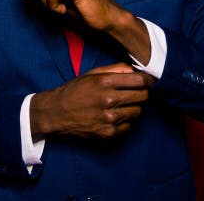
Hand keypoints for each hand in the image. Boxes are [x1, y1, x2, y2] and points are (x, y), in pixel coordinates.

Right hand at [29, 63, 154, 138]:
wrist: (55, 113)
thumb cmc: (74, 91)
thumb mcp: (92, 74)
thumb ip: (115, 69)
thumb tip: (136, 68)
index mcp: (105, 82)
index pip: (140, 80)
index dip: (148, 80)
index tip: (148, 81)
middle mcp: (109, 100)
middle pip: (143, 96)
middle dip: (142, 93)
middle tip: (136, 92)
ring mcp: (109, 118)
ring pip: (138, 111)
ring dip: (134, 107)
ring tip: (122, 105)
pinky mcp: (108, 133)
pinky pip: (129, 126)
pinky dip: (126, 121)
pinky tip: (116, 116)